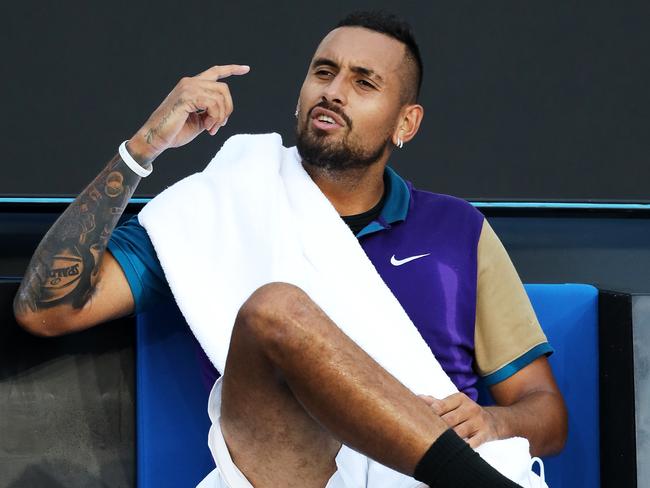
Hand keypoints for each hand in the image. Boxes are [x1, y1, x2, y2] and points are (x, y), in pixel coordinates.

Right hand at [128, 64, 249, 162]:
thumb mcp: (199, 121)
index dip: (231, 69)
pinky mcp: (187, 97)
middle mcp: (190, 82)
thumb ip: (211, 113)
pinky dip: (215, 118)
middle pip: (224, 89)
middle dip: (227, 109)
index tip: (246, 68)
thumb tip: (224, 113)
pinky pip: (213, 104)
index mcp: (192, 86)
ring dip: (220, 117)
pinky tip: (207, 127)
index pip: (215, 72)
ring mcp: (188, 88)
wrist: (156, 138)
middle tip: (219, 126)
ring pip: (220, 98)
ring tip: (211, 129)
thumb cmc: (174, 131)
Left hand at [419, 393, 498, 448]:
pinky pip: (471, 443)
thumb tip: (417, 398)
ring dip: (447, 439)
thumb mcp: (454, 404)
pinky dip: (462, 448)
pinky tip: (452, 452)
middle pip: (448, 420)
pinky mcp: (485, 434)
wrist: (494, 421)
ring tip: (435, 445)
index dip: (429, 415)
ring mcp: (478, 422)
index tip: (419, 423)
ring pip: (458, 432)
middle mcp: (470, 408)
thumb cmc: (467, 413)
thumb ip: (436, 402)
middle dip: (437, 428)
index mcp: (460, 398)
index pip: (440, 406)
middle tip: (425, 436)